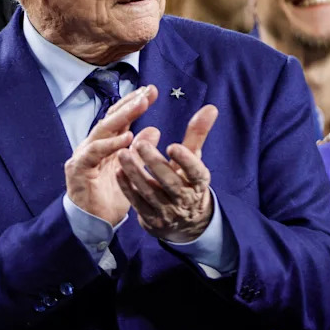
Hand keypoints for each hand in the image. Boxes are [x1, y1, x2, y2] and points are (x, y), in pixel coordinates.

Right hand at [64, 85, 157, 224]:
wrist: (93, 224)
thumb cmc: (111, 198)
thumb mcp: (133, 172)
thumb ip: (141, 151)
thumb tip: (153, 129)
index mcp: (106, 145)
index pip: (119, 119)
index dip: (133, 104)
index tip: (152, 91)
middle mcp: (93, 145)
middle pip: (111, 119)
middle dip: (129, 104)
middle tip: (148, 92)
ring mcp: (83, 156)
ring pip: (102, 130)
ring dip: (122, 116)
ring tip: (140, 105)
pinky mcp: (78, 169)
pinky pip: (93, 153)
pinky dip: (110, 144)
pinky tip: (127, 137)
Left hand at [115, 104, 217, 242]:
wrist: (184, 221)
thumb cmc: (187, 180)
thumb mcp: (195, 159)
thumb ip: (198, 134)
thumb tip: (210, 108)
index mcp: (198, 183)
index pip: (196, 173)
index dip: (185, 160)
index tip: (173, 146)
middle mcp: (184, 199)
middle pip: (170, 182)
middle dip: (155, 164)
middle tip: (140, 143)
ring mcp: (167, 211)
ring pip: (150, 192)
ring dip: (135, 173)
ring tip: (123, 153)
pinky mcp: (151, 219)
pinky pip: (137, 203)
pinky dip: (128, 188)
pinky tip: (118, 171)